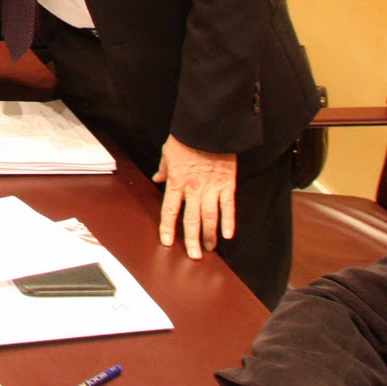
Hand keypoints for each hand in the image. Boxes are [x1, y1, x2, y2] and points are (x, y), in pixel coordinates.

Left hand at [152, 135, 236, 257]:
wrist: (208, 129)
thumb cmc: (186, 138)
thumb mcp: (168, 152)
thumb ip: (163, 168)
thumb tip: (157, 178)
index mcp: (177, 182)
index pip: (170, 210)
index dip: (168, 227)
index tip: (167, 242)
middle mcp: (194, 189)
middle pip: (191, 219)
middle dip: (192, 239)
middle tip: (194, 256)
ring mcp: (212, 188)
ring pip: (210, 217)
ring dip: (210, 235)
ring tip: (210, 249)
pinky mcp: (228, 184)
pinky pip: (228, 207)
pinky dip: (229, 221)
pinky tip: (228, 234)